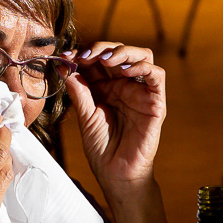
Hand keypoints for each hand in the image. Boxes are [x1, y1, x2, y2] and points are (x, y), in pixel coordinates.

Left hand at [62, 41, 165, 193]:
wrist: (117, 174)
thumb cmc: (102, 149)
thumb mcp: (85, 117)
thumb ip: (79, 92)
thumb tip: (66, 68)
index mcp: (105, 88)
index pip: (97, 60)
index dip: (83, 54)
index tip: (67, 57)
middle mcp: (124, 86)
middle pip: (119, 52)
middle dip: (101, 47)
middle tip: (85, 55)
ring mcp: (140, 92)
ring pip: (141, 56)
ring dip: (123, 51)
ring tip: (105, 59)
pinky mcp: (156, 102)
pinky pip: (156, 75)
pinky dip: (142, 67)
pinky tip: (125, 71)